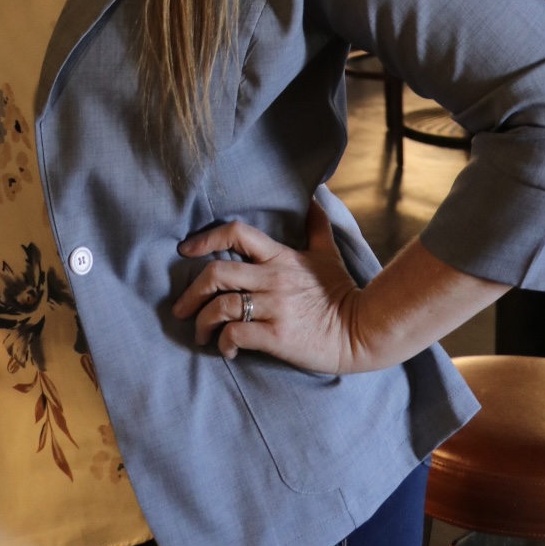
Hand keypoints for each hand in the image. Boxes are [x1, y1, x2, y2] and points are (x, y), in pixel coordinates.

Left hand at [172, 201, 366, 374]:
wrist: (362, 331)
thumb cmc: (341, 292)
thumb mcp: (327, 254)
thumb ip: (316, 226)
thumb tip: (315, 197)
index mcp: (280, 257)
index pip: (236, 234)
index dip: (205, 239)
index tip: (185, 251)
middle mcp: (273, 279)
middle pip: (217, 274)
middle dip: (191, 292)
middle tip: (182, 308)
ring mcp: (274, 308)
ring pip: (221, 307)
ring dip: (202, 323)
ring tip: (201, 334)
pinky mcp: (277, 336)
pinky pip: (236, 334)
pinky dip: (223, 342)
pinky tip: (226, 349)